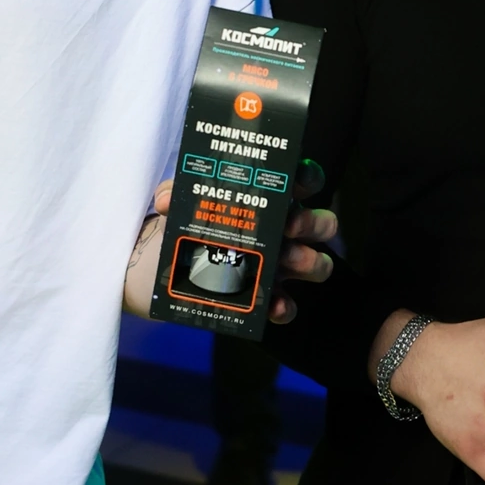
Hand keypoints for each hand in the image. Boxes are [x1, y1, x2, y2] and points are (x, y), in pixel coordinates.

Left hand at [122, 165, 335, 321]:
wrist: (161, 267)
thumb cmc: (183, 225)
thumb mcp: (178, 203)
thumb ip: (173, 192)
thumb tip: (169, 199)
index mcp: (268, 198)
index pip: (304, 181)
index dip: (308, 178)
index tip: (296, 180)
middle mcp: (282, 230)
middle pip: (322, 223)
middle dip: (312, 223)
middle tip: (288, 225)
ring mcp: (278, 266)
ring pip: (317, 264)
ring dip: (307, 262)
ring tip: (283, 262)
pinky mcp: (265, 298)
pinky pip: (288, 305)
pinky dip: (284, 306)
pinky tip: (271, 304)